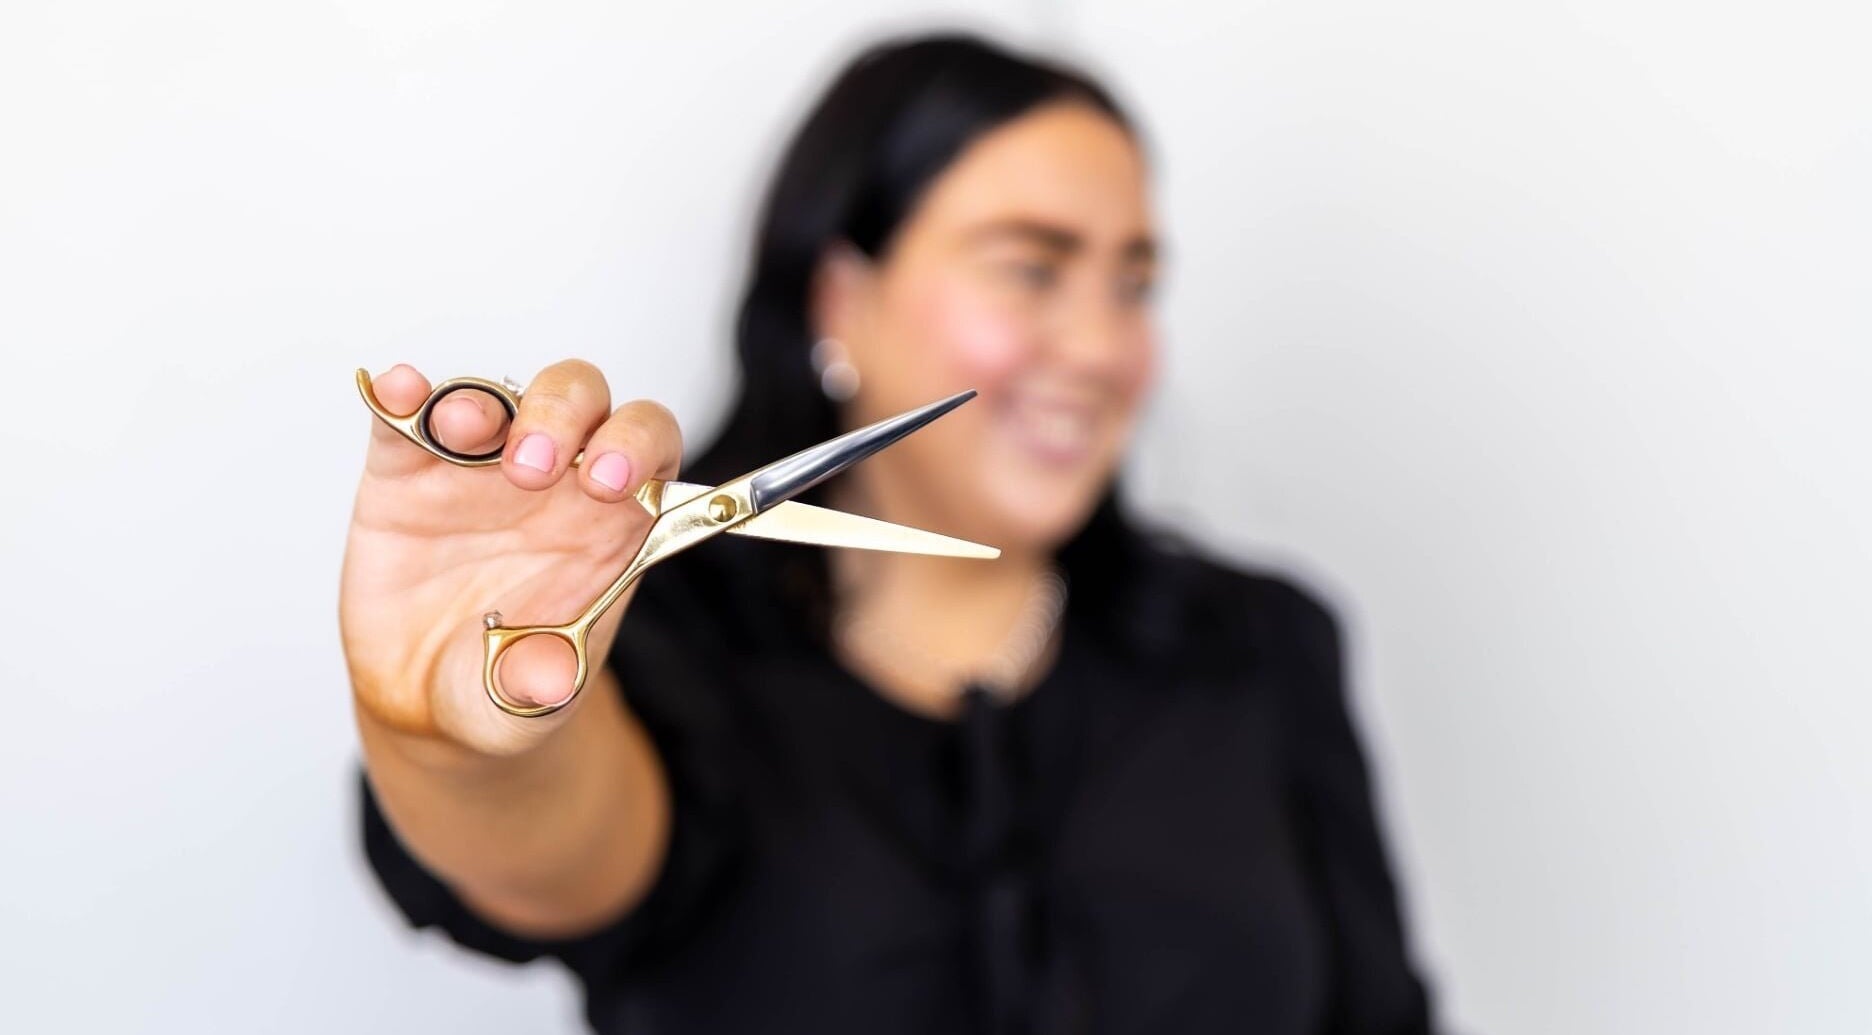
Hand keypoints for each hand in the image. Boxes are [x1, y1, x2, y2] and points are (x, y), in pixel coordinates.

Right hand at [339, 361, 681, 756]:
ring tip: (462, 431)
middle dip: (564, 417)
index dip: (638, 448)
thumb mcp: (529, 703)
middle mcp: (555, 480)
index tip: (611, 482)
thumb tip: (546, 681)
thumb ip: (541, 687)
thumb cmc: (503, 684)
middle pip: (583, 404)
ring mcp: (480, 468)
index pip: (649, 451)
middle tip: (532, 468)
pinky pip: (408, 418)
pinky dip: (402, 397)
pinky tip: (396, 392)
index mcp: (610, 523)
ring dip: (485, 403)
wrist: (426, 698)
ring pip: (499, 397)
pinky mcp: (408, 471)